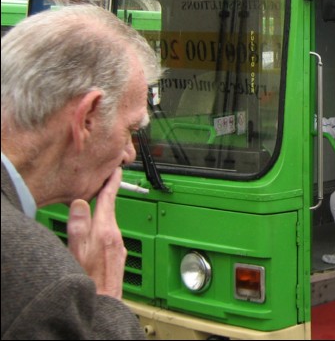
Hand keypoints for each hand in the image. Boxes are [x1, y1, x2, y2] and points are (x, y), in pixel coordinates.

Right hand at [67, 168, 126, 297]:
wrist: (104, 302)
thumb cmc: (88, 279)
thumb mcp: (77, 250)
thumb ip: (79, 226)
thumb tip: (80, 202)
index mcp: (106, 230)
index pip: (109, 200)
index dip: (111, 183)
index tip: (115, 170)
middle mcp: (116, 236)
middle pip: (111, 210)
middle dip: (107, 196)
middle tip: (104, 182)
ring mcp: (119, 247)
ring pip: (111, 223)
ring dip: (105, 213)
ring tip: (98, 204)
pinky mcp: (119, 256)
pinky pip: (112, 236)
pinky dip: (106, 228)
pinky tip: (99, 232)